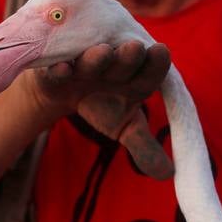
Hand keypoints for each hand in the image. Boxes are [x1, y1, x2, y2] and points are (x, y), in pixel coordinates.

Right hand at [32, 40, 172, 179]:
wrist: (63, 89)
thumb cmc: (102, 102)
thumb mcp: (124, 126)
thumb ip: (145, 147)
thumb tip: (168, 174)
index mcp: (136, 79)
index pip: (152, 71)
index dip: (157, 63)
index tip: (161, 52)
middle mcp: (113, 65)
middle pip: (124, 60)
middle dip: (129, 55)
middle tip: (134, 48)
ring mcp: (83, 64)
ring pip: (91, 59)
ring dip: (97, 57)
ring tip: (103, 53)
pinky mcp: (54, 67)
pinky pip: (55, 67)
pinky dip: (58, 69)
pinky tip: (62, 70)